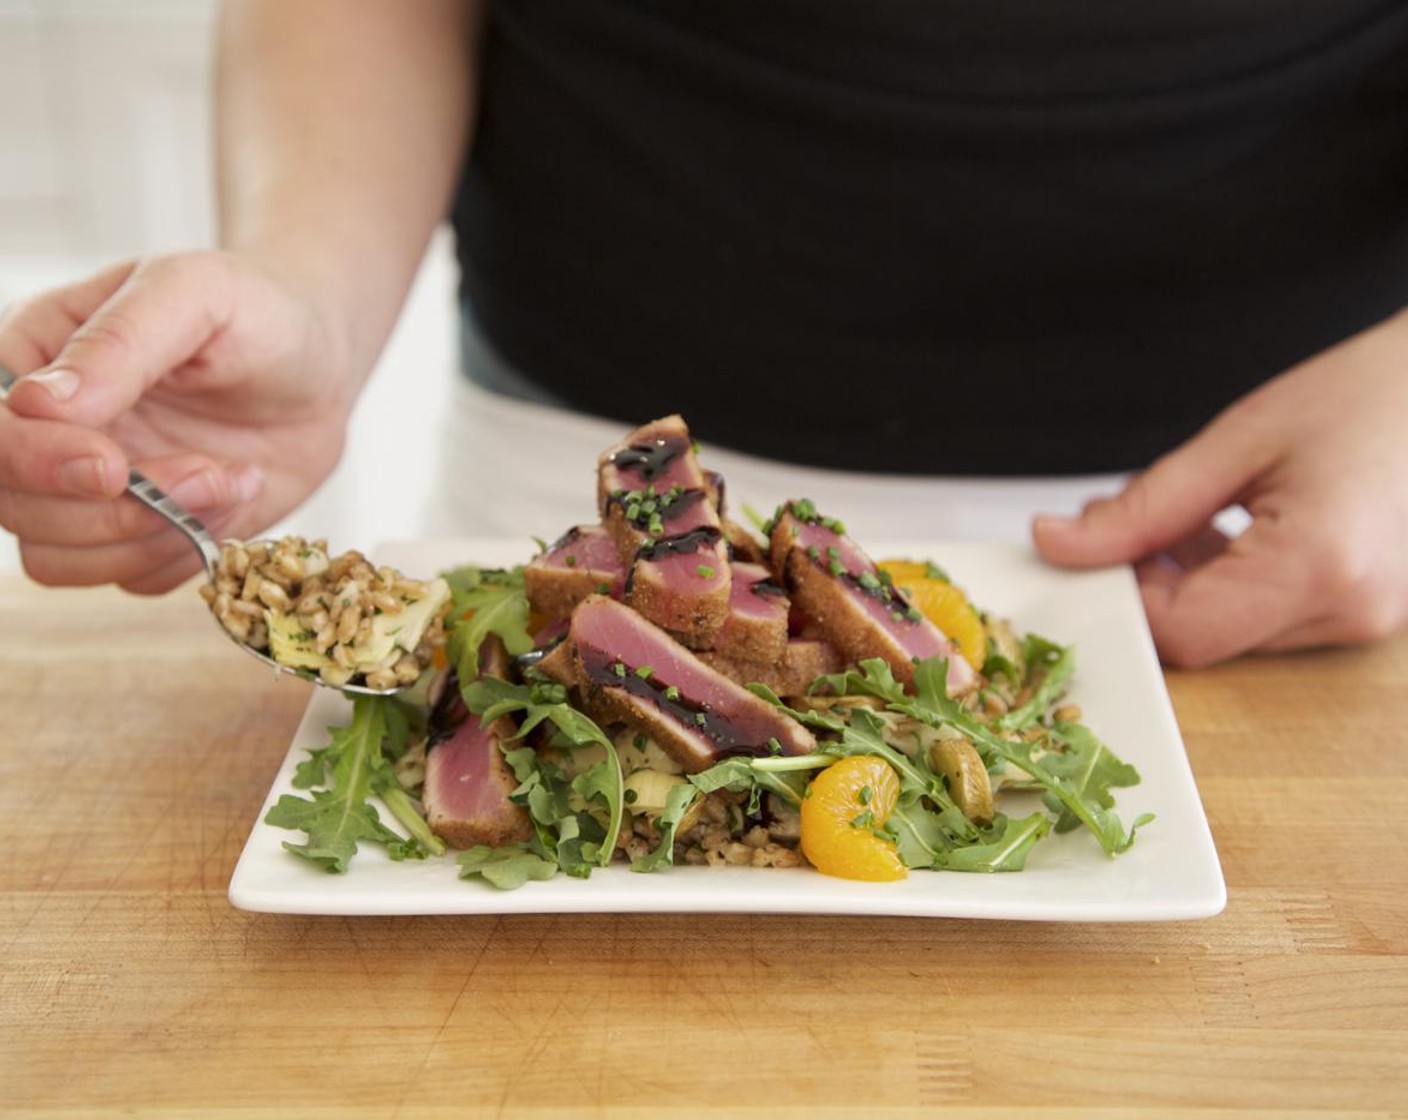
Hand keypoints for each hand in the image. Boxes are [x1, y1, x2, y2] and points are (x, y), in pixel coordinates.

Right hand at [0, 251, 356, 591]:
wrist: (320, 365)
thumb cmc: (254, 311)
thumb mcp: (195, 293)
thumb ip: (119, 341)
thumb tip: (39, 403)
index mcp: (30, 358)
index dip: (35, 463)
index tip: (113, 467)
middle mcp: (46, 433)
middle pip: (15, 507)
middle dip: (115, 509)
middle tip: (209, 470)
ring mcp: (87, 491)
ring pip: (62, 560)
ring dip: (154, 537)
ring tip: (231, 478)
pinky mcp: (139, 535)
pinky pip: (132, 578)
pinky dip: (186, 552)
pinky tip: (235, 495)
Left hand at [1031, 308, 1407, 666]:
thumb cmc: (1365, 396)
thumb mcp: (1237, 441)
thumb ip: (1142, 507)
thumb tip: (1057, 544)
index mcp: (1320, 565)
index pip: (1181, 630)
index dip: (1120, 595)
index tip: (1085, 551)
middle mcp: (1348, 610)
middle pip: (1201, 635)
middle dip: (1144, 582)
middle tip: (1118, 520)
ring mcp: (1359, 619)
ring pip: (1225, 630)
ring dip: (1180, 580)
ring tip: (1177, 512)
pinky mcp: (1356, 612)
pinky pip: (1259, 617)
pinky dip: (1220, 580)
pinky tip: (1216, 528)